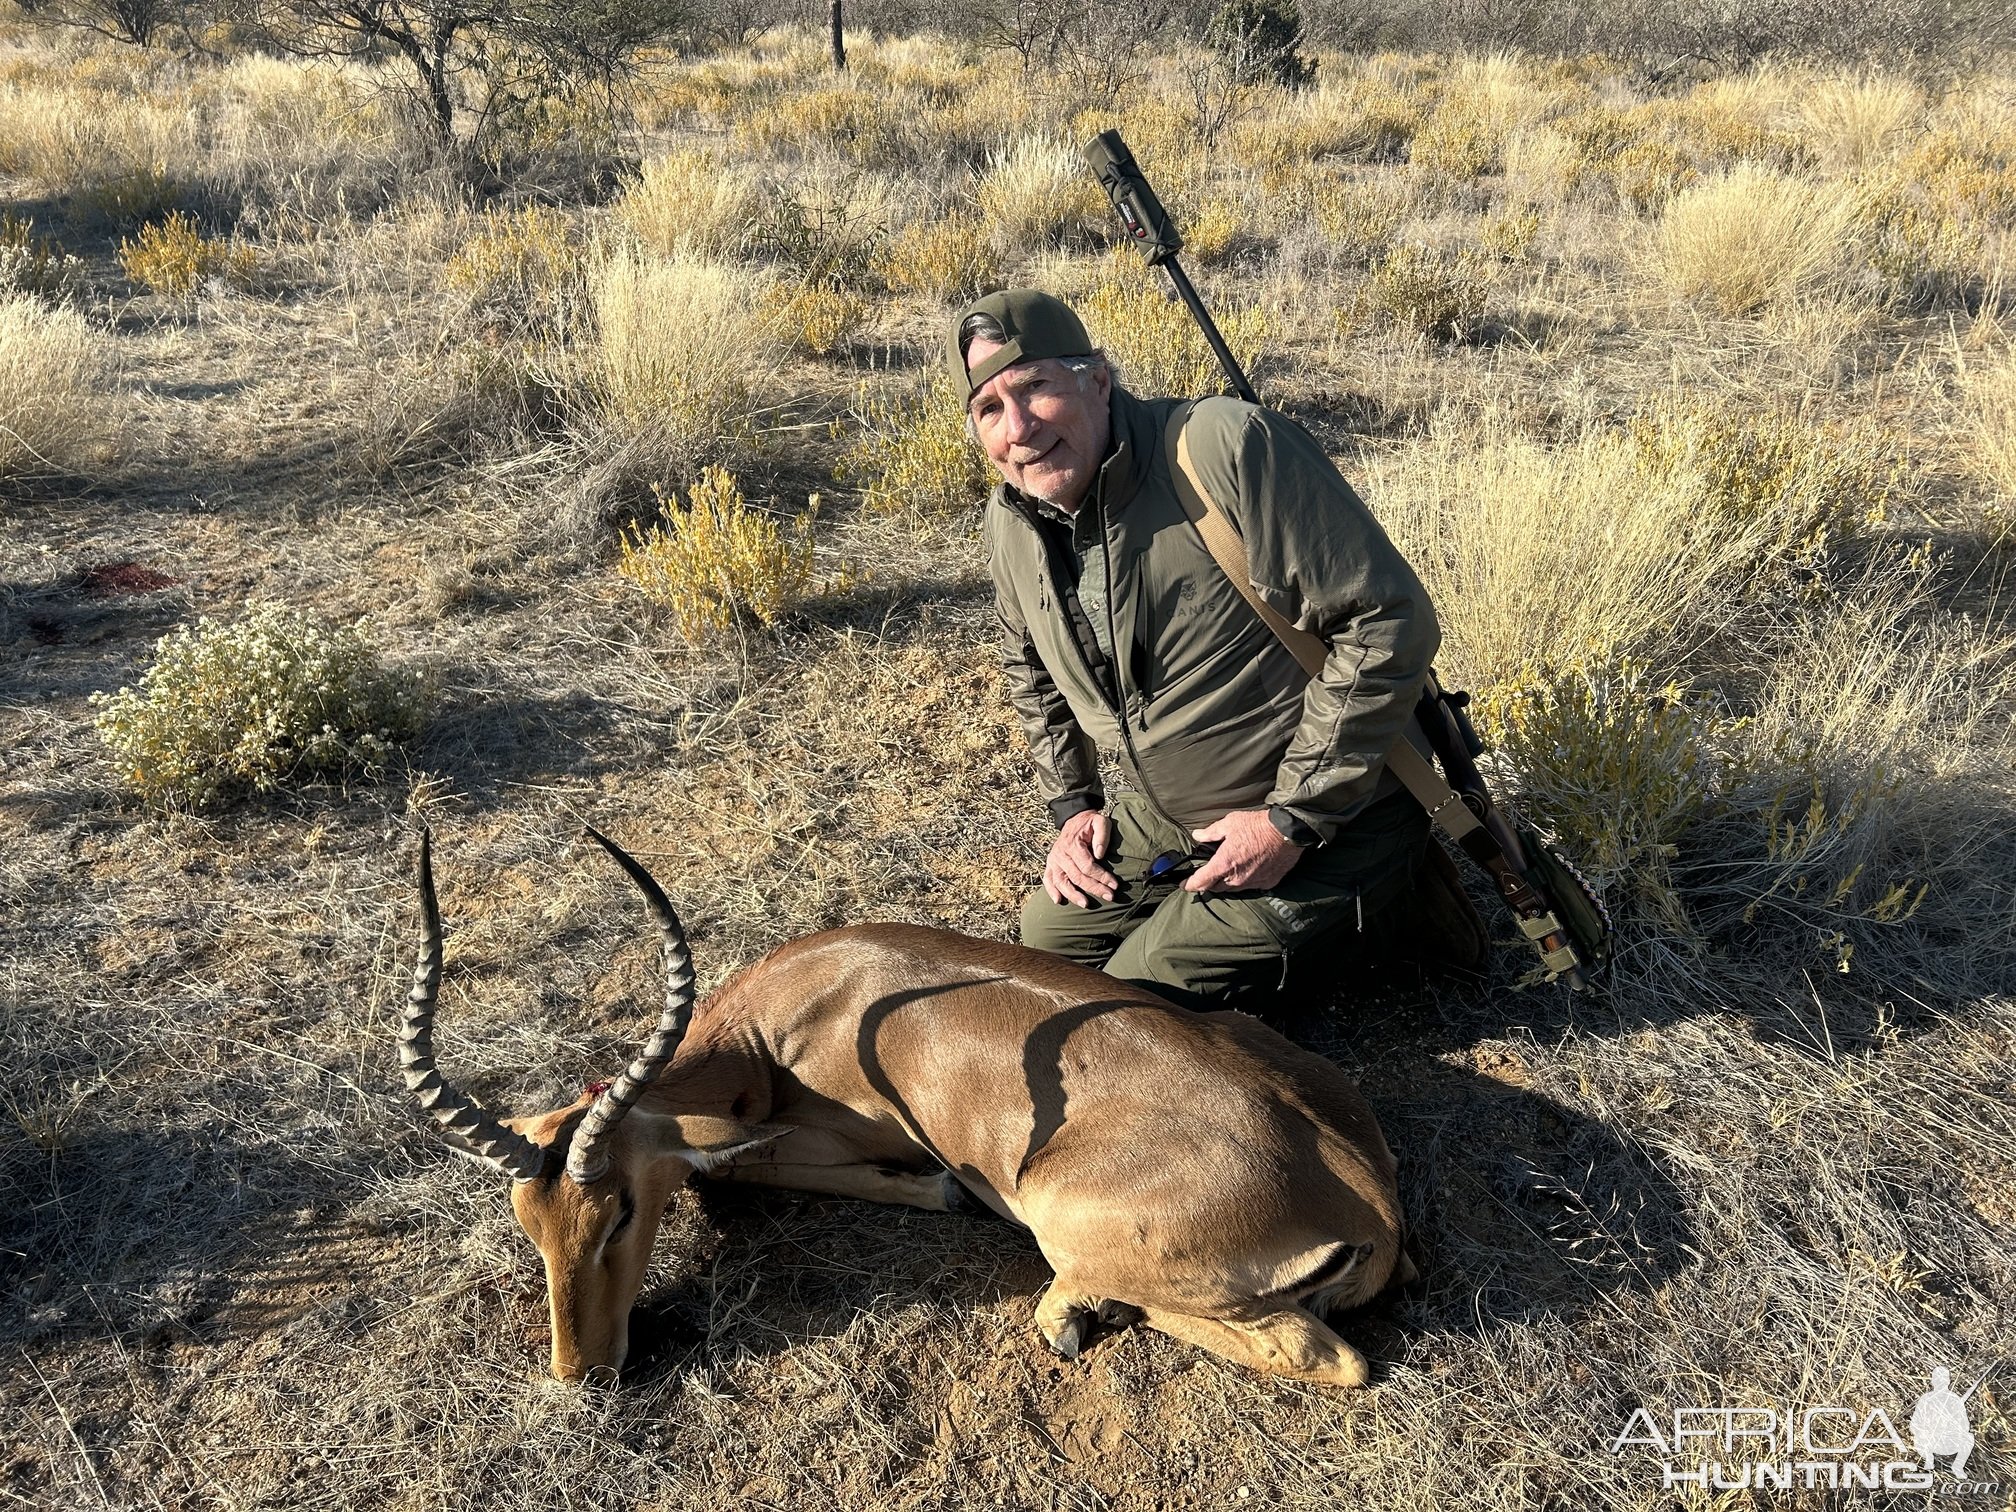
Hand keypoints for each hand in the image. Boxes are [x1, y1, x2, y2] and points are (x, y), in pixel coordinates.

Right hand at [1043, 809, 1117, 906]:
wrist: (1073, 819)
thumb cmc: (1089, 823)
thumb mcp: (1100, 821)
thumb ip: (1102, 835)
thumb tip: (1100, 854)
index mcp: (1072, 844)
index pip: (1087, 866)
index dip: (1101, 877)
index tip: (1114, 885)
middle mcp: (1060, 854)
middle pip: (1077, 876)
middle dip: (1094, 888)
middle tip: (1109, 896)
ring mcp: (1053, 860)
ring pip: (1061, 882)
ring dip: (1073, 895)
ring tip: (1086, 904)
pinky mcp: (1050, 864)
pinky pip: (1048, 880)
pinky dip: (1051, 891)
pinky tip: (1058, 901)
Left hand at [1183, 810, 1302, 893]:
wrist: (1288, 831)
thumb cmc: (1258, 825)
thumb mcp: (1230, 823)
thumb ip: (1211, 833)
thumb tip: (1197, 836)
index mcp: (1224, 864)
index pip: (1201, 882)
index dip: (1189, 885)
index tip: (1183, 885)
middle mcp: (1237, 878)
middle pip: (1216, 887)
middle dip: (1208, 883)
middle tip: (1206, 875)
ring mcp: (1253, 883)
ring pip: (1233, 888)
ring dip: (1227, 882)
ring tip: (1226, 871)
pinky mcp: (1267, 883)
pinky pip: (1251, 885)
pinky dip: (1246, 880)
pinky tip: (1247, 870)